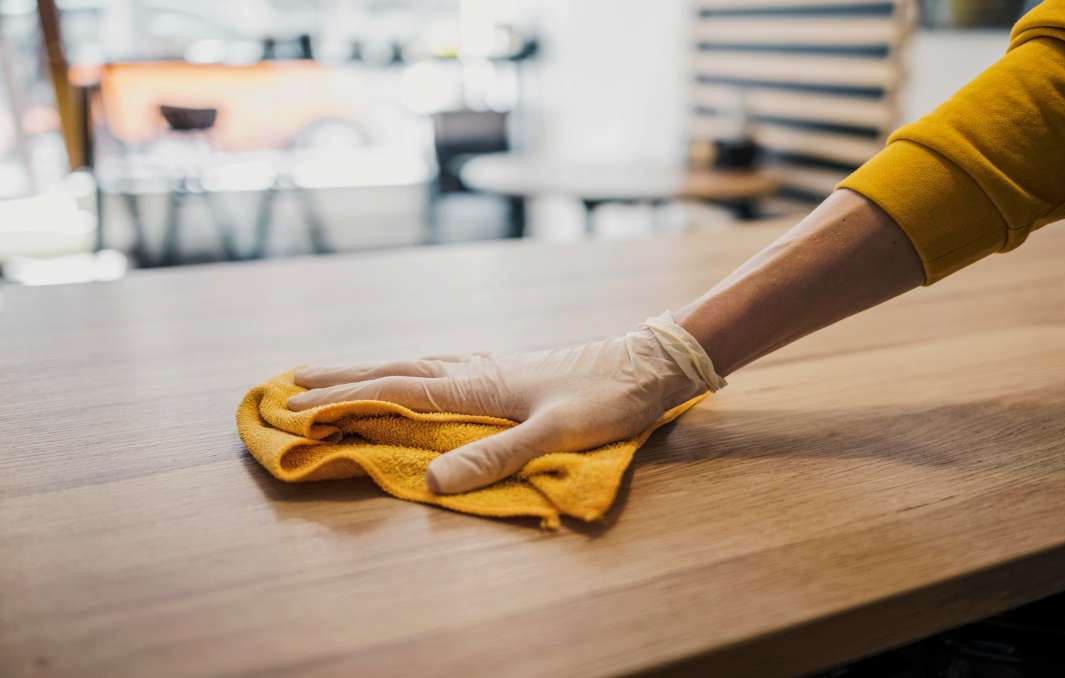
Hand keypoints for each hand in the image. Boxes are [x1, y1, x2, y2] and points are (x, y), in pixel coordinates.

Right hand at [287, 313, 724, 493]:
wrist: (650, 362)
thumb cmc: (608, 398)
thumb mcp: (556, 432)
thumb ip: (496, 455)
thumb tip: (432, 480)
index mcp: (478, 387)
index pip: (395, 393)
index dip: (343, 400)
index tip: (294, 407)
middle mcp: (477, 371)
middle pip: (395, 372)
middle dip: (341, 379)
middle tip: (290, 382)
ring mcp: (493, 367)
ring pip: (416, 366)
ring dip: (371, 370)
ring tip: (336, 375)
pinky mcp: (510, 369)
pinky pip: (442, 368)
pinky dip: (411, 371)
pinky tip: (415, 376)